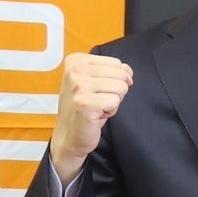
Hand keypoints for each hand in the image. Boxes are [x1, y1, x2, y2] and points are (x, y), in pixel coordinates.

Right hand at [49, 53, 132, 184]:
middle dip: (115, 91)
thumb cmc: (85, 109)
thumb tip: (128, 70)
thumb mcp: (98, 83)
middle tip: (98, 101)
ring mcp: (78, 86)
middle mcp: (74, 70)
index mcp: (76, 60)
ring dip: (113, 102)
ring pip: (121, 88)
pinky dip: (111, 111)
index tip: (97, 90)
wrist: (70, 135)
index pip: (116, 63)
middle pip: (121, 75)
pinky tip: (96, 115)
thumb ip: (114, 71)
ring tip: (97, 107)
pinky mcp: (85, 103)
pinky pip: (116, 102)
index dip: (114, 80)